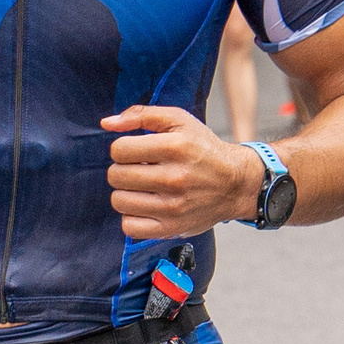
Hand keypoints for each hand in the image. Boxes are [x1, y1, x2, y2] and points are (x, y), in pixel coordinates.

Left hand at [101, 104, 254, 239]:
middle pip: (116, 176)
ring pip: (119, 201)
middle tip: (139, 169)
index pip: (119, 150)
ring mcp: (172, 207)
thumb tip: (107, 123)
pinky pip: (129, 227)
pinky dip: (132, 216)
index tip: (135, 152)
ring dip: (125, 193)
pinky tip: (145, 206)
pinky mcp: (171, 228)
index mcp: (175, 148)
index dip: (122, 149)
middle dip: (123, 170)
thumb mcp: (179, 121)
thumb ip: (142, 115)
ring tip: (142, 187)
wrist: (235, 184)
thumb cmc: (204, 150)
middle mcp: (174, 178)